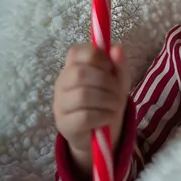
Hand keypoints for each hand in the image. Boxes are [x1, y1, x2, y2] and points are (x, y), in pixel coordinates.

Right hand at [53, 44, 130, 171]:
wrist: (101, 131)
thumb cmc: (107, 99)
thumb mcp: (118, 80)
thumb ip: (119, 64)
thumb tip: (117, 48)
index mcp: (73, 67)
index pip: (76, 52)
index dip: (97, 56)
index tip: (110, 67)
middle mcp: (62, 83)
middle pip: (79, 73)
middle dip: (106, 81)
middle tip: (117, 91)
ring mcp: (60, 104)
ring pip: (83, 95)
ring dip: (107, 100)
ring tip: (114, 105)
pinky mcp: (65, 124)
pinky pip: (85, 116)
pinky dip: (103, 115)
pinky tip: (108, 117)